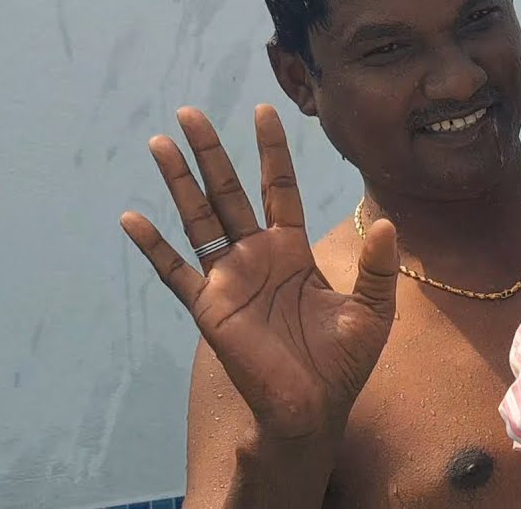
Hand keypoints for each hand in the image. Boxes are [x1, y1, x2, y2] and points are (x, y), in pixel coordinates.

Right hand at [120, 105, 399, 442]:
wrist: (314, 410)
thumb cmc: (343, 363)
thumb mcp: (372, 310)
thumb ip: (378, 267)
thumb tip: (388, 223)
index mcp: (292, 250)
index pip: (278, 188)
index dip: (272, 151)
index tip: (264, 110)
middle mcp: (256, 256)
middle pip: (228, 192)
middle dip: (212, 152)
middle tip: (191, 111)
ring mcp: (230, 279)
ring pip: (198, 219)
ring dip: (179, 182)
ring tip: (160, 143)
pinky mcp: (211, 308)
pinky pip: (176, 271)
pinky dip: (153, 246)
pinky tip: (131, 217)